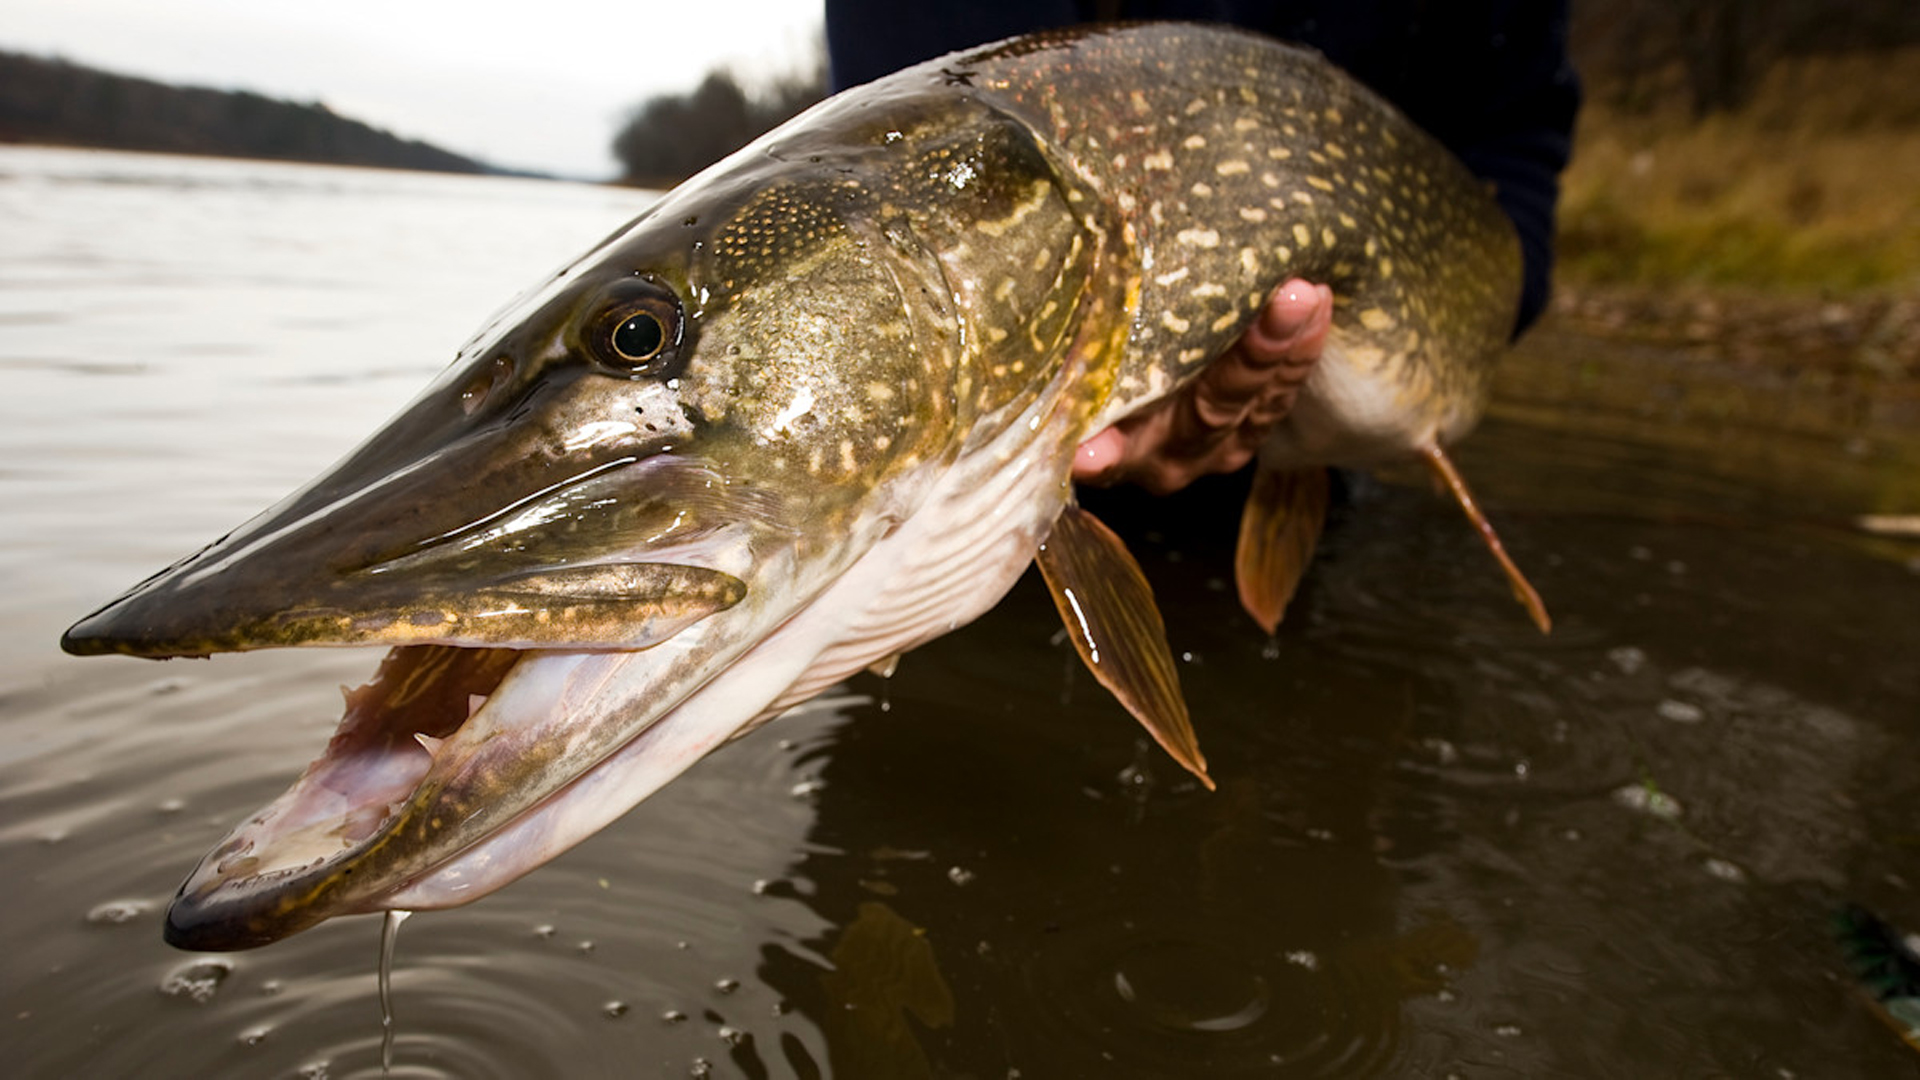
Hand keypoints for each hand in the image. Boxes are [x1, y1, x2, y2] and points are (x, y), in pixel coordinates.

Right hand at [1071, 279, 1331, 493]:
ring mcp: (1214, 449)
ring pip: (1259, 402)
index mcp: (1115, 448)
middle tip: (1288, 297)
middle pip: (1213, 410)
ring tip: (1308, 289)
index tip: (1088, 454)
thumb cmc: (1098, 361)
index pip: (1114, 447)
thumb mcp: (1088, 358)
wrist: (1137, 380)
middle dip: (1256, 352)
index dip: (1103, 450)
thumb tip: (1069, 300)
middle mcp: (1166, 458)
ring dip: (1290, 344)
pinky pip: (1281, 396)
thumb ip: (1078, 350)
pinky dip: (1300, 349)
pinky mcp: (1249, 432)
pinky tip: (1316, 303)